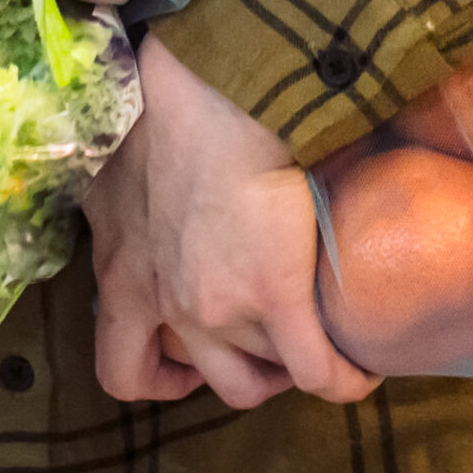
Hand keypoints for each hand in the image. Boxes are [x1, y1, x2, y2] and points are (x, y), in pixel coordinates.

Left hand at [88, 30, 382, 409]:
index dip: (156, 376)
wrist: (207, 91)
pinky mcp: (276, 294)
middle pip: (201, 381)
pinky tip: (362, 369)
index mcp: (120, 272)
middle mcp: (162, 302)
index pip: (120, 367)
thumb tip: (122, 193)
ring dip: (286, 361)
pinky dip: (342, 379)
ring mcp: (219, 307)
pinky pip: (317, 371)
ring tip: (314, 334)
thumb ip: (114, 201)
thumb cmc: (154, 105)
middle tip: (260, 346)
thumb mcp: (110, 164)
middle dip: (233, 373)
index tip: (184, 361)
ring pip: (261, 371)